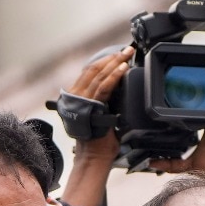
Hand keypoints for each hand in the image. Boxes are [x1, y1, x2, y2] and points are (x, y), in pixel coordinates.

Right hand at [68, 46, 133, 162]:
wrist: (94, 156)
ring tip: (127, 54)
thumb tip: (119, 89)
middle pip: (95, 69)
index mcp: (77, 96)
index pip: (90, 72)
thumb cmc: (100, 139)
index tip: (118, 52)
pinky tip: (123, 68)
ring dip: (115, 62)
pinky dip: (114, 76)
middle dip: (113, 57)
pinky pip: (104, 87)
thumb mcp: (101, 114)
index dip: (105, 60)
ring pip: (99, 75)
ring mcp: (82, 100)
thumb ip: (104, 101)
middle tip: (127, 49)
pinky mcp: (91, 106)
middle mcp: (77, 95)